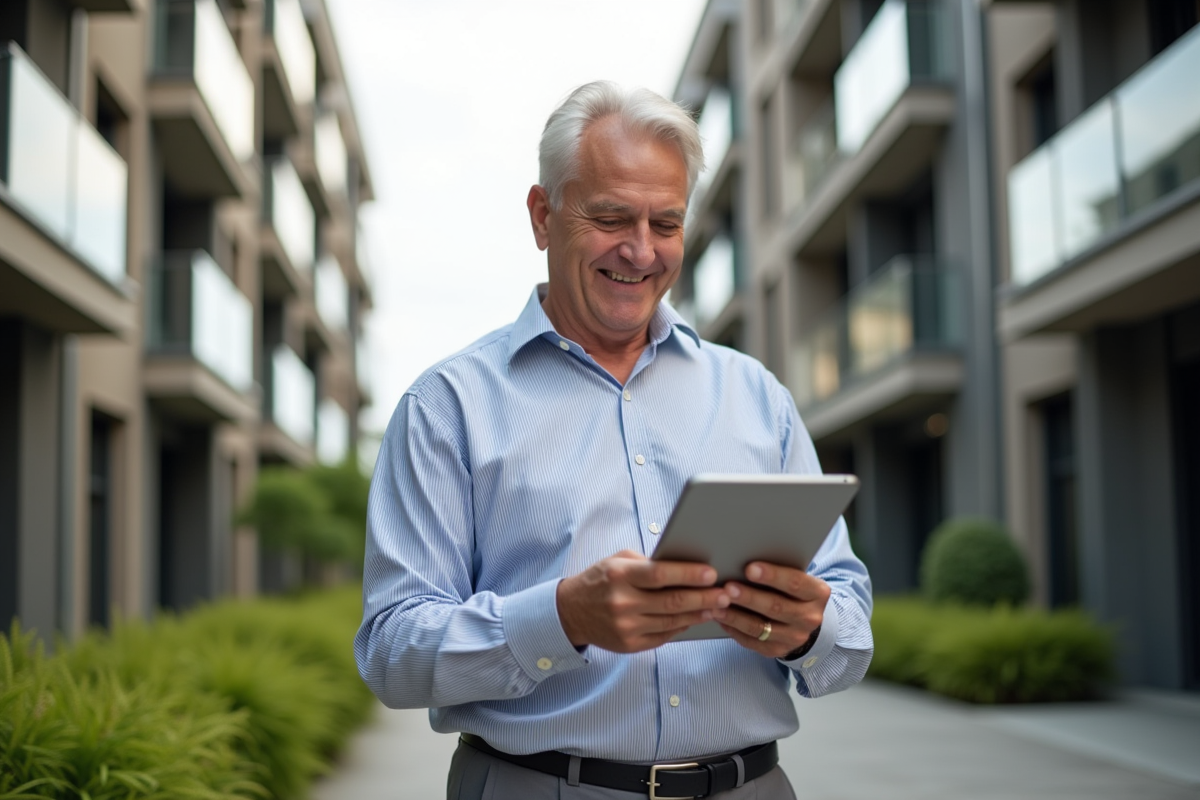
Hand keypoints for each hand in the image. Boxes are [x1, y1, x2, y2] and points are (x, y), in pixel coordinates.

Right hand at [556, 550, 729, 652]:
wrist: (570, 612)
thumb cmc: (600, 580)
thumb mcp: (617, 561)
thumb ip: (647, 563)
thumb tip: (685, 566)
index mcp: (619, 575)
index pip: (660, 574)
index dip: (688, 574)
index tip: (711, 573)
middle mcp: (622, 603)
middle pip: (672, 602)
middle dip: (703, 598)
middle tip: (725, 594)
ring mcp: (626, 627)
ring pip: (672, 622)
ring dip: (699, 614)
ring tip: (718, 607)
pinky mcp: (629, 645)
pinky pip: (664, 636)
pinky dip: (683, 627)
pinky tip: (696, 619)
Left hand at [713, 562, 829, 658]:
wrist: (805, 620)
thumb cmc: (792, 590)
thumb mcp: (796, 578)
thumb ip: (780, 570)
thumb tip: (745, 555)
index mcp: (817, 594)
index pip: (795, 583)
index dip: (772, 576)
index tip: (750, 568)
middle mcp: (809, 618)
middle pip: (776, 607)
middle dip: (749, 597)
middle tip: (728, 587)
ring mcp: (794, 638)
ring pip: (760, 627)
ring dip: (735, 615)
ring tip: (716, 604)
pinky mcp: (777, 650)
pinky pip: (752, 641)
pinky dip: (733, 629)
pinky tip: (720, 618)